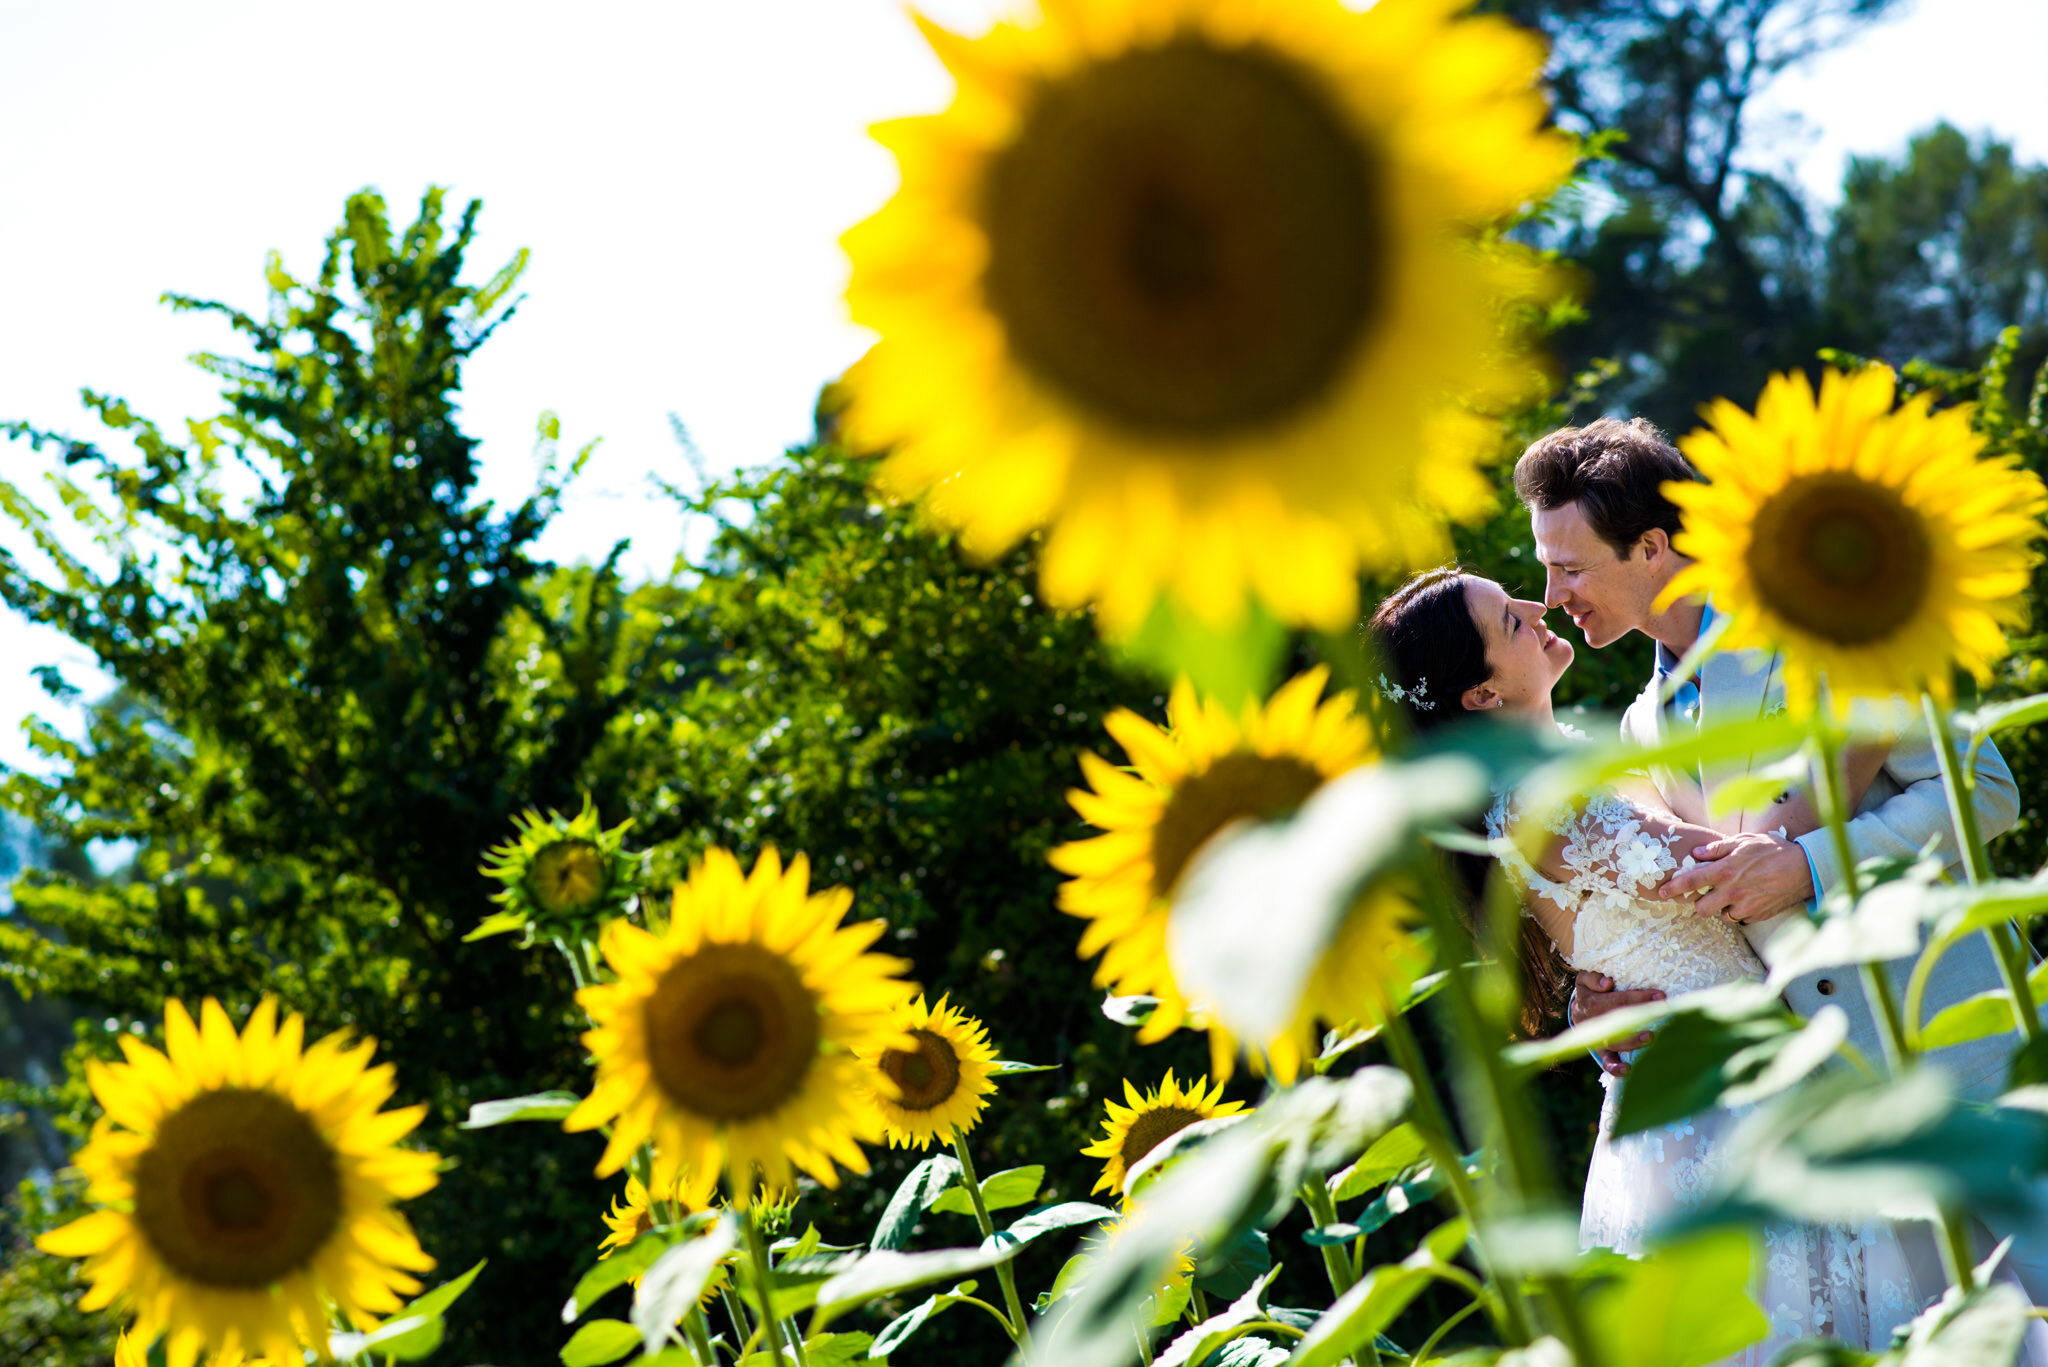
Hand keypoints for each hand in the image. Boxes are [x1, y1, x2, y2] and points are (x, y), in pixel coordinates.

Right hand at [1572, 970, 1662, 1076]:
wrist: (1578, 1012)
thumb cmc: (1589, 992)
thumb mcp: (1584, 979)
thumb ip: (1593, 977)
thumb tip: (1608, 983)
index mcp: (1589, 1002)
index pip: (1616, 999)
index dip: (1637, 997)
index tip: (1660, 996)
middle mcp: (1592, 1022)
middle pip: (1616, 1019)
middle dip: (1639, 1015)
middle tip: (1661, 1013)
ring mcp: (1596, 1039)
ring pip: (1613, 1041)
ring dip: (1631, 1040)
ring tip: (1650, 1037)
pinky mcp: (1601, 1052)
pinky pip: (1606, 1062)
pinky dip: (1615, 1067)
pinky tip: (1628, 1069)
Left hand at [1656, 832, 1812, 923]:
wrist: (1805, 868)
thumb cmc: (1774, 850)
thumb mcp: (1744, 841)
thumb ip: (1718, 848)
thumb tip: (1697, 853)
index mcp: (1725, 870)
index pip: (1691, 881)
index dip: (1673, 888)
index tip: (1662, 892)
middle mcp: (1732, 891)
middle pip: (1701, 909)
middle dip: (1699, 904)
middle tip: (1707, 895)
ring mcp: (1745, 906)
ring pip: (1721, 916)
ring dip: (1722, 908)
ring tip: (1733, 894)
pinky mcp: (1758, 915)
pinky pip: (1741, 918)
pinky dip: (1740, 911)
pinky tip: (1749, 898)